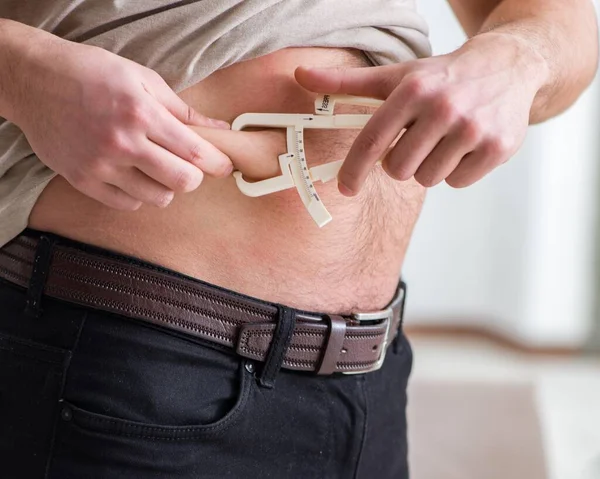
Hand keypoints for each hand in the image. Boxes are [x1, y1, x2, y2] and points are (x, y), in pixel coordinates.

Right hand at [12, 37, 232, 209]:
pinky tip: (134, 175)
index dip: (217, 164)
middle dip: (194, 177)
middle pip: (182, 182)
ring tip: (157, 167)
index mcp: (142, 113)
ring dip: (166, 186)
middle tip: (190, 167)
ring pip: (157, 198)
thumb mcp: (142, 79)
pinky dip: (139, 194)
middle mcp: (122, 143)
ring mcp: (100, 165)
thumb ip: (183, 110)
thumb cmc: (92, 73)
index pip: (194, 153)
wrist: (34, 80)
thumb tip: (220, 130)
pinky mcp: (82, 180)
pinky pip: (127, 204)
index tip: (225, 166)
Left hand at [295, 32, 548, 195]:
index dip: (354, 169)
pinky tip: (464, 146)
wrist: (507, 66)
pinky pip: (457, 182)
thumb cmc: (441, 77)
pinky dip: (455, 171)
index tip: (346, 188)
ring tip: (443, 139)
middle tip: (416, 141)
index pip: (372, 141)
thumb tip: (300, 75)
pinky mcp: (497, 147)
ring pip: (428, 179)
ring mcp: (473, 129)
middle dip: (401, 162)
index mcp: (413, 90)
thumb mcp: (395, 75)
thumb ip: (346, 82)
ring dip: (429, 166)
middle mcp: (444, 108)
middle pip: (399, 169)